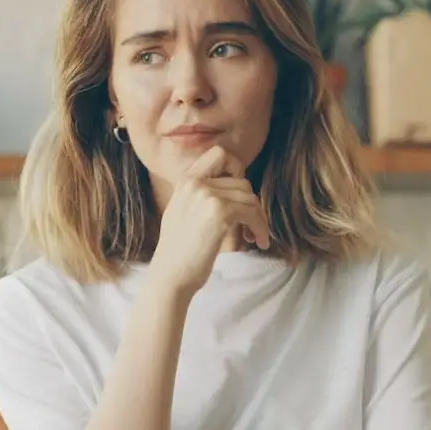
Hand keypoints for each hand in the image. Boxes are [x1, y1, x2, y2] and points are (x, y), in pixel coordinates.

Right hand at [149, 145, 271, 294]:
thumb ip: (201, 194)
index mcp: (185, 180)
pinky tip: (257, 241)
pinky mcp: (219, 212)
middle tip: (250, 225)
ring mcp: (206, 196)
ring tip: (253, 237)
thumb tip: (235, 186)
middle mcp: (195, 183)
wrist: (170, 276)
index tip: (239, 195)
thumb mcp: (183, 211)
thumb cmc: (179, 251)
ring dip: (258, 219)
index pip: (219, 153)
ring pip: (250, 198)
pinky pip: (253, 213)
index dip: (236, 168)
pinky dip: (260, 228)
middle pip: (242, 181)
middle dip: (251, 204)